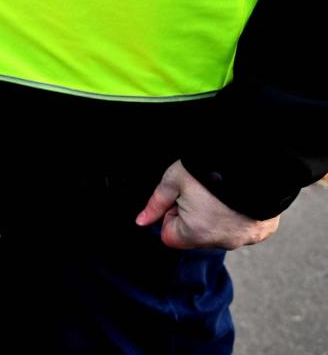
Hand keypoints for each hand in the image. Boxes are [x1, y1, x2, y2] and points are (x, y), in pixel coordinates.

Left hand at [135, 160, 279, 249]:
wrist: (255, 160)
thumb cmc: (209, 169)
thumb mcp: (173, 180)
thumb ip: (156, 204)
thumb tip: (141, 222)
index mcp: (194, 233)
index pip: (170, 236)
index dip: (172, 215)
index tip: (182, 198)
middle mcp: (220, 242)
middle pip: (195, 236)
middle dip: (194, 217)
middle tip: (202, 192)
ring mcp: (244, 239)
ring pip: (219, 233)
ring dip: (217, 218)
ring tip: (222, 193)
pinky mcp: (262, 232)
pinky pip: (243, 229)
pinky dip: (239, 217)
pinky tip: (240, 198)